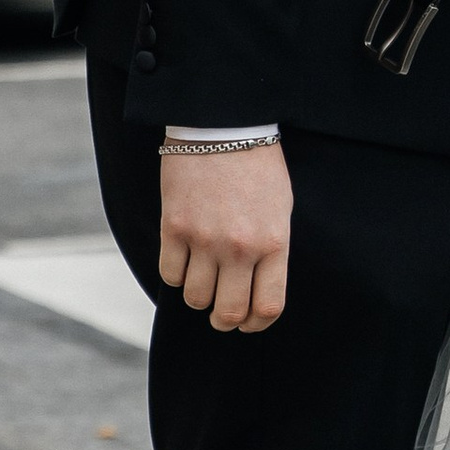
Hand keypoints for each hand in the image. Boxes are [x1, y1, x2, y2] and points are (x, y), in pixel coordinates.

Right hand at [158, 141, 291, 332]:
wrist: (223, 125)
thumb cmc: (258, 166)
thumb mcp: (280, 209)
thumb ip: (270, 250)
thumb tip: (256, 288)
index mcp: (273, 243)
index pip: (267, 306)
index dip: (256, 324)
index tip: (249, 322)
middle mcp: (239, 248)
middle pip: (228, 313)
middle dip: (224, 321)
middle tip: (221, 315)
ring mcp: (204, 240)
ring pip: (195, 298)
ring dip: (198, 297)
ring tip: (202, 281)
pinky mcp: (173, 228)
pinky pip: (169, 274)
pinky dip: (176, 274)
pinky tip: (184, 260)